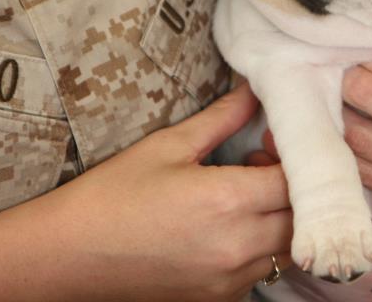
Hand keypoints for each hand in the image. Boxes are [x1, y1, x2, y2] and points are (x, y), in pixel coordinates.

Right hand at [57, 86, 292, 300]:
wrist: (67, 256)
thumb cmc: (112, 196)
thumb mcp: (168, 146)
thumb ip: (222, 119)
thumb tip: (254, 91)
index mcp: (228, 202)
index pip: (298, 179)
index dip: (296, 154)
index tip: (274, 139)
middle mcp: (238, 246)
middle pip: (304, 216)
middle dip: (296, 187)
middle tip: (263, 164)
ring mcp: (230, 279)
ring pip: (287, 246)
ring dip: (282, 218)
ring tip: (245, 194)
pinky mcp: (219, 299)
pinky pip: (262, 270)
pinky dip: (260, 246)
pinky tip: (229, 225)